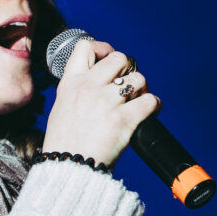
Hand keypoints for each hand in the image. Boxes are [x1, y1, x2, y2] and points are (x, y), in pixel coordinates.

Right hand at [42, 40, 160, 166]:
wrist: (68, 168)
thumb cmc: (65, 143)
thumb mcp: (61, 108)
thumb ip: (78, 90)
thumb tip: (100, 79)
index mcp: (70, 83)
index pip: (85, 47)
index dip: (102, 49)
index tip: (109, 58)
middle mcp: (88, 88)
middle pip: (119, 58)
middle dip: (127, 69)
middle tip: (126, 85)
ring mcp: (106, 103)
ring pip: (138, 78)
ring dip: (141, 88)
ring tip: (137, 100)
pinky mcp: (123, 119)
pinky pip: (150, 101)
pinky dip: (155, 104)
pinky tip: (150, 110)